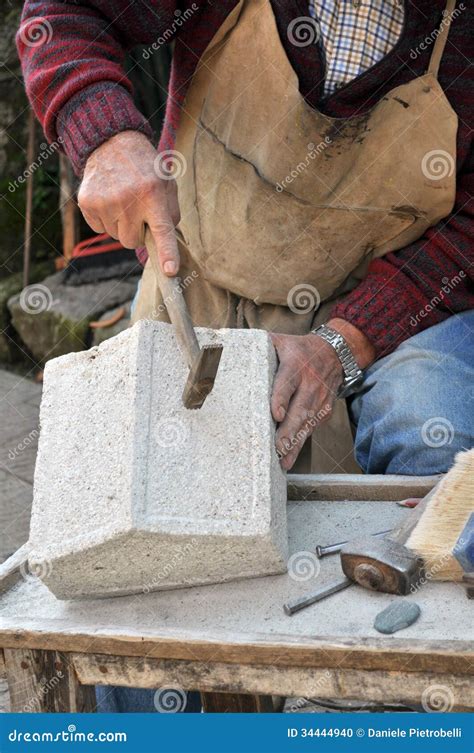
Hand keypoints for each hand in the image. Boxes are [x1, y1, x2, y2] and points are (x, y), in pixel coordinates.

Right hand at [78, 131, 179, 274]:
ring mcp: (105, 202)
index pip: (162, 231)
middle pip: (132, 241)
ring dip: (121, 225)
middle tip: (138, 210)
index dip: (167, 253)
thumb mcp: (167, 185)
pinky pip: (99, 229)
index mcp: (153, 195)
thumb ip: (171, 215)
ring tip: (123, 200)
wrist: (112, 143)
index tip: (170, 271)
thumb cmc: (146, 170)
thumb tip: (165, 246)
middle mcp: (128, 199)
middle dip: (137, 232)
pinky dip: (105, 220)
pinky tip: (108, 200)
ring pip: (115, 237)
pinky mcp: (87, 202)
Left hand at [270, 319, 374, 469]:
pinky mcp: (324, 411)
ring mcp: (319, 399)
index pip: (287, 383)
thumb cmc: (299, 350)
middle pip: (299, 410)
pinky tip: (290, 457)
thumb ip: (260, 346)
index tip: (276, 415)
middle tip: (278, 449)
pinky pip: (311, 429)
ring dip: (295, 444)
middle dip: (289, 432)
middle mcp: (310, 383)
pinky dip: (301, 444)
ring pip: (307, 424)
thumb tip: (231, 348)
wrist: (335, 353)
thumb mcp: (281, 342)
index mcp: (295, 365)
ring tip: (283, 461)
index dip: (281, 399)